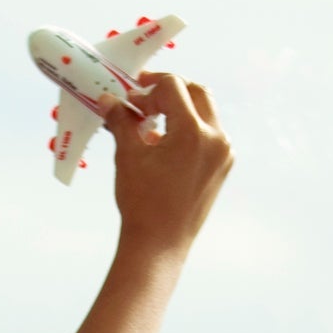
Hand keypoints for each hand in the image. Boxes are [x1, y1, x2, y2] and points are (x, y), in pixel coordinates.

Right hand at [100, 73, 232, 258]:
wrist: (159, 246)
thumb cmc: (142, 204)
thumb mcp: (128, 156)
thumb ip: (121, 121)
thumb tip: (109, 99)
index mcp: (193, 132)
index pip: (172, 87)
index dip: (147, 88)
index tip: (129, 99)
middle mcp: (216, 138)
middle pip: (195, 92)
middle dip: (168, 91)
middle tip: (143, 99)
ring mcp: (223, 153)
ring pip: (204, 112)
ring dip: (179, 109)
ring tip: (151, 125)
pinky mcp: (222, 166)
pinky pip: (207, 135)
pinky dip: (187, 130)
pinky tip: (163, 145)